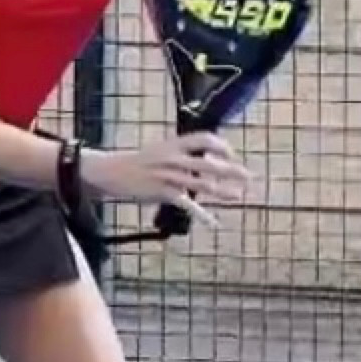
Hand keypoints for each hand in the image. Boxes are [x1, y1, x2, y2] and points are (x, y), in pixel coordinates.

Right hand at [83, 134, 249, 222]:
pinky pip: (187, 205)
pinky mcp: (162, 193)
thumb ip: (182, 155)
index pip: (205, 139)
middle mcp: (174, 159)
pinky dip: (202, 215)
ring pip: (203, 185)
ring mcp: (169, 176)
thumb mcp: (161, 151)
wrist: (112, 172)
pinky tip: (213, 223)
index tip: (231, 154)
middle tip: (248, 176)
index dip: (221, 146)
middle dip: (232, 170)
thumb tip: (205, 162)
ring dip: (223, 191)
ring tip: (238, 195)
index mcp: (174, 144)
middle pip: (209, 164)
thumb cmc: (138, 162)